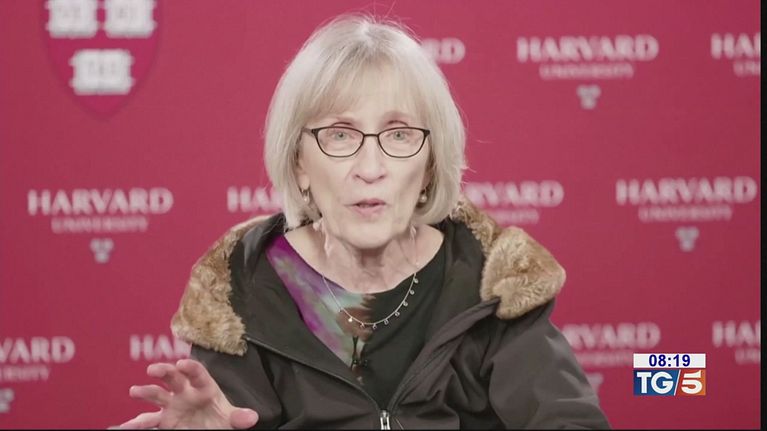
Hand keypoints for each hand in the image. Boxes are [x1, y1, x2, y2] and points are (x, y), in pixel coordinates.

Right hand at [117, 359, 258, 428]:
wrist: (209, 428)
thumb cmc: (219, 419)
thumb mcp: (230, 419)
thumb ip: (238, 417)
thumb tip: (251, 418)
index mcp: (203, 387)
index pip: (197, 373)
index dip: (190, 368)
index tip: (182, 364)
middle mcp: (185, 392)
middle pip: (173, 378)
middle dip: (164, 371)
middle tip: (154, 370)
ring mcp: (172, 405)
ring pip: (157, 395)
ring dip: (146, 392)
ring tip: (135, 391)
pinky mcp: (163, 420)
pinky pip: (147, 420)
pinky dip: (135, 423)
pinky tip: (124, 425)